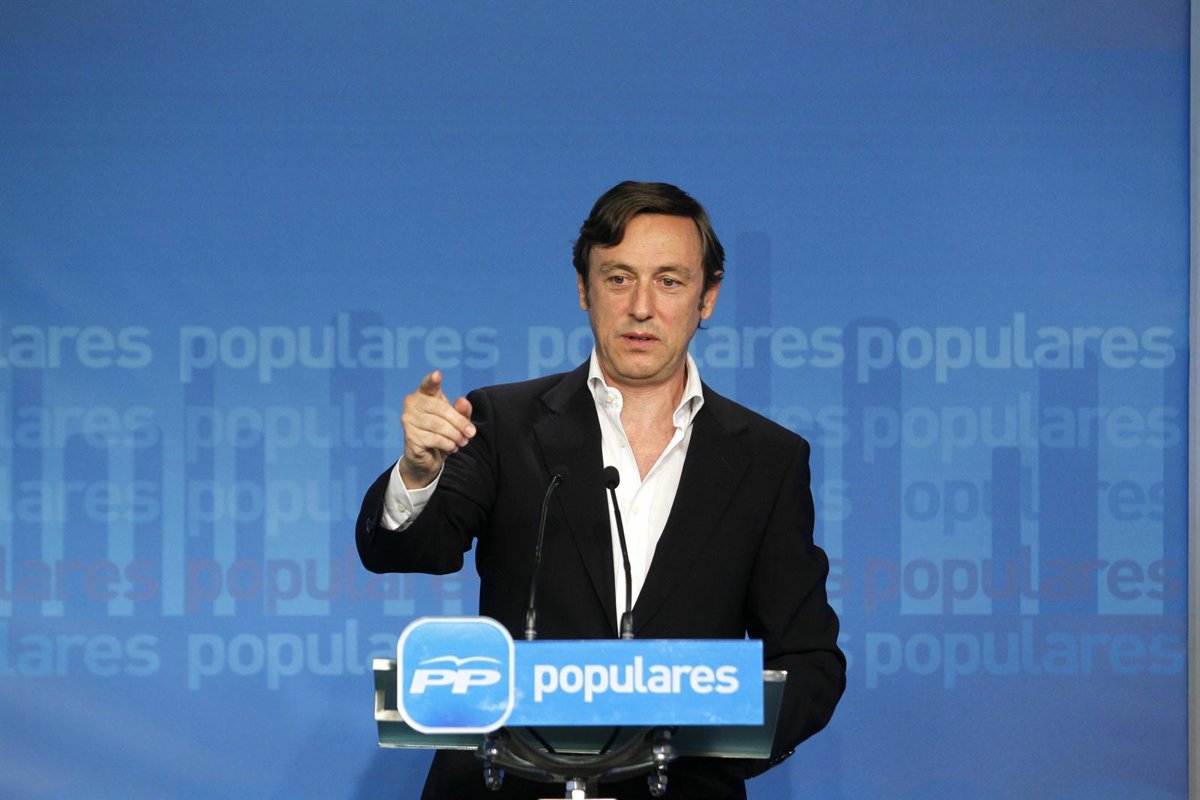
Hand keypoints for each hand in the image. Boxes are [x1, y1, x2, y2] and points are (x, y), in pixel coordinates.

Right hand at [397, 370, 474, 487]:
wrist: (427, 457)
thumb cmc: (442, 432)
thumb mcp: (456, 420)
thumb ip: (462, 410)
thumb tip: (462, 401)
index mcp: (423, 394)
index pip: (427, 385)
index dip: (432, 380)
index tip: (437, 375)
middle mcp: (411, 404)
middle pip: (441, 409)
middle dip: (460, 422)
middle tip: (471, 433)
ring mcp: (408, 421)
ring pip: (439, 426)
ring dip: (455, 436)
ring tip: (462, 441)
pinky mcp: (410, 437)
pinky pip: (435, 439)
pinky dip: (448, 445)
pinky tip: (451, 447)